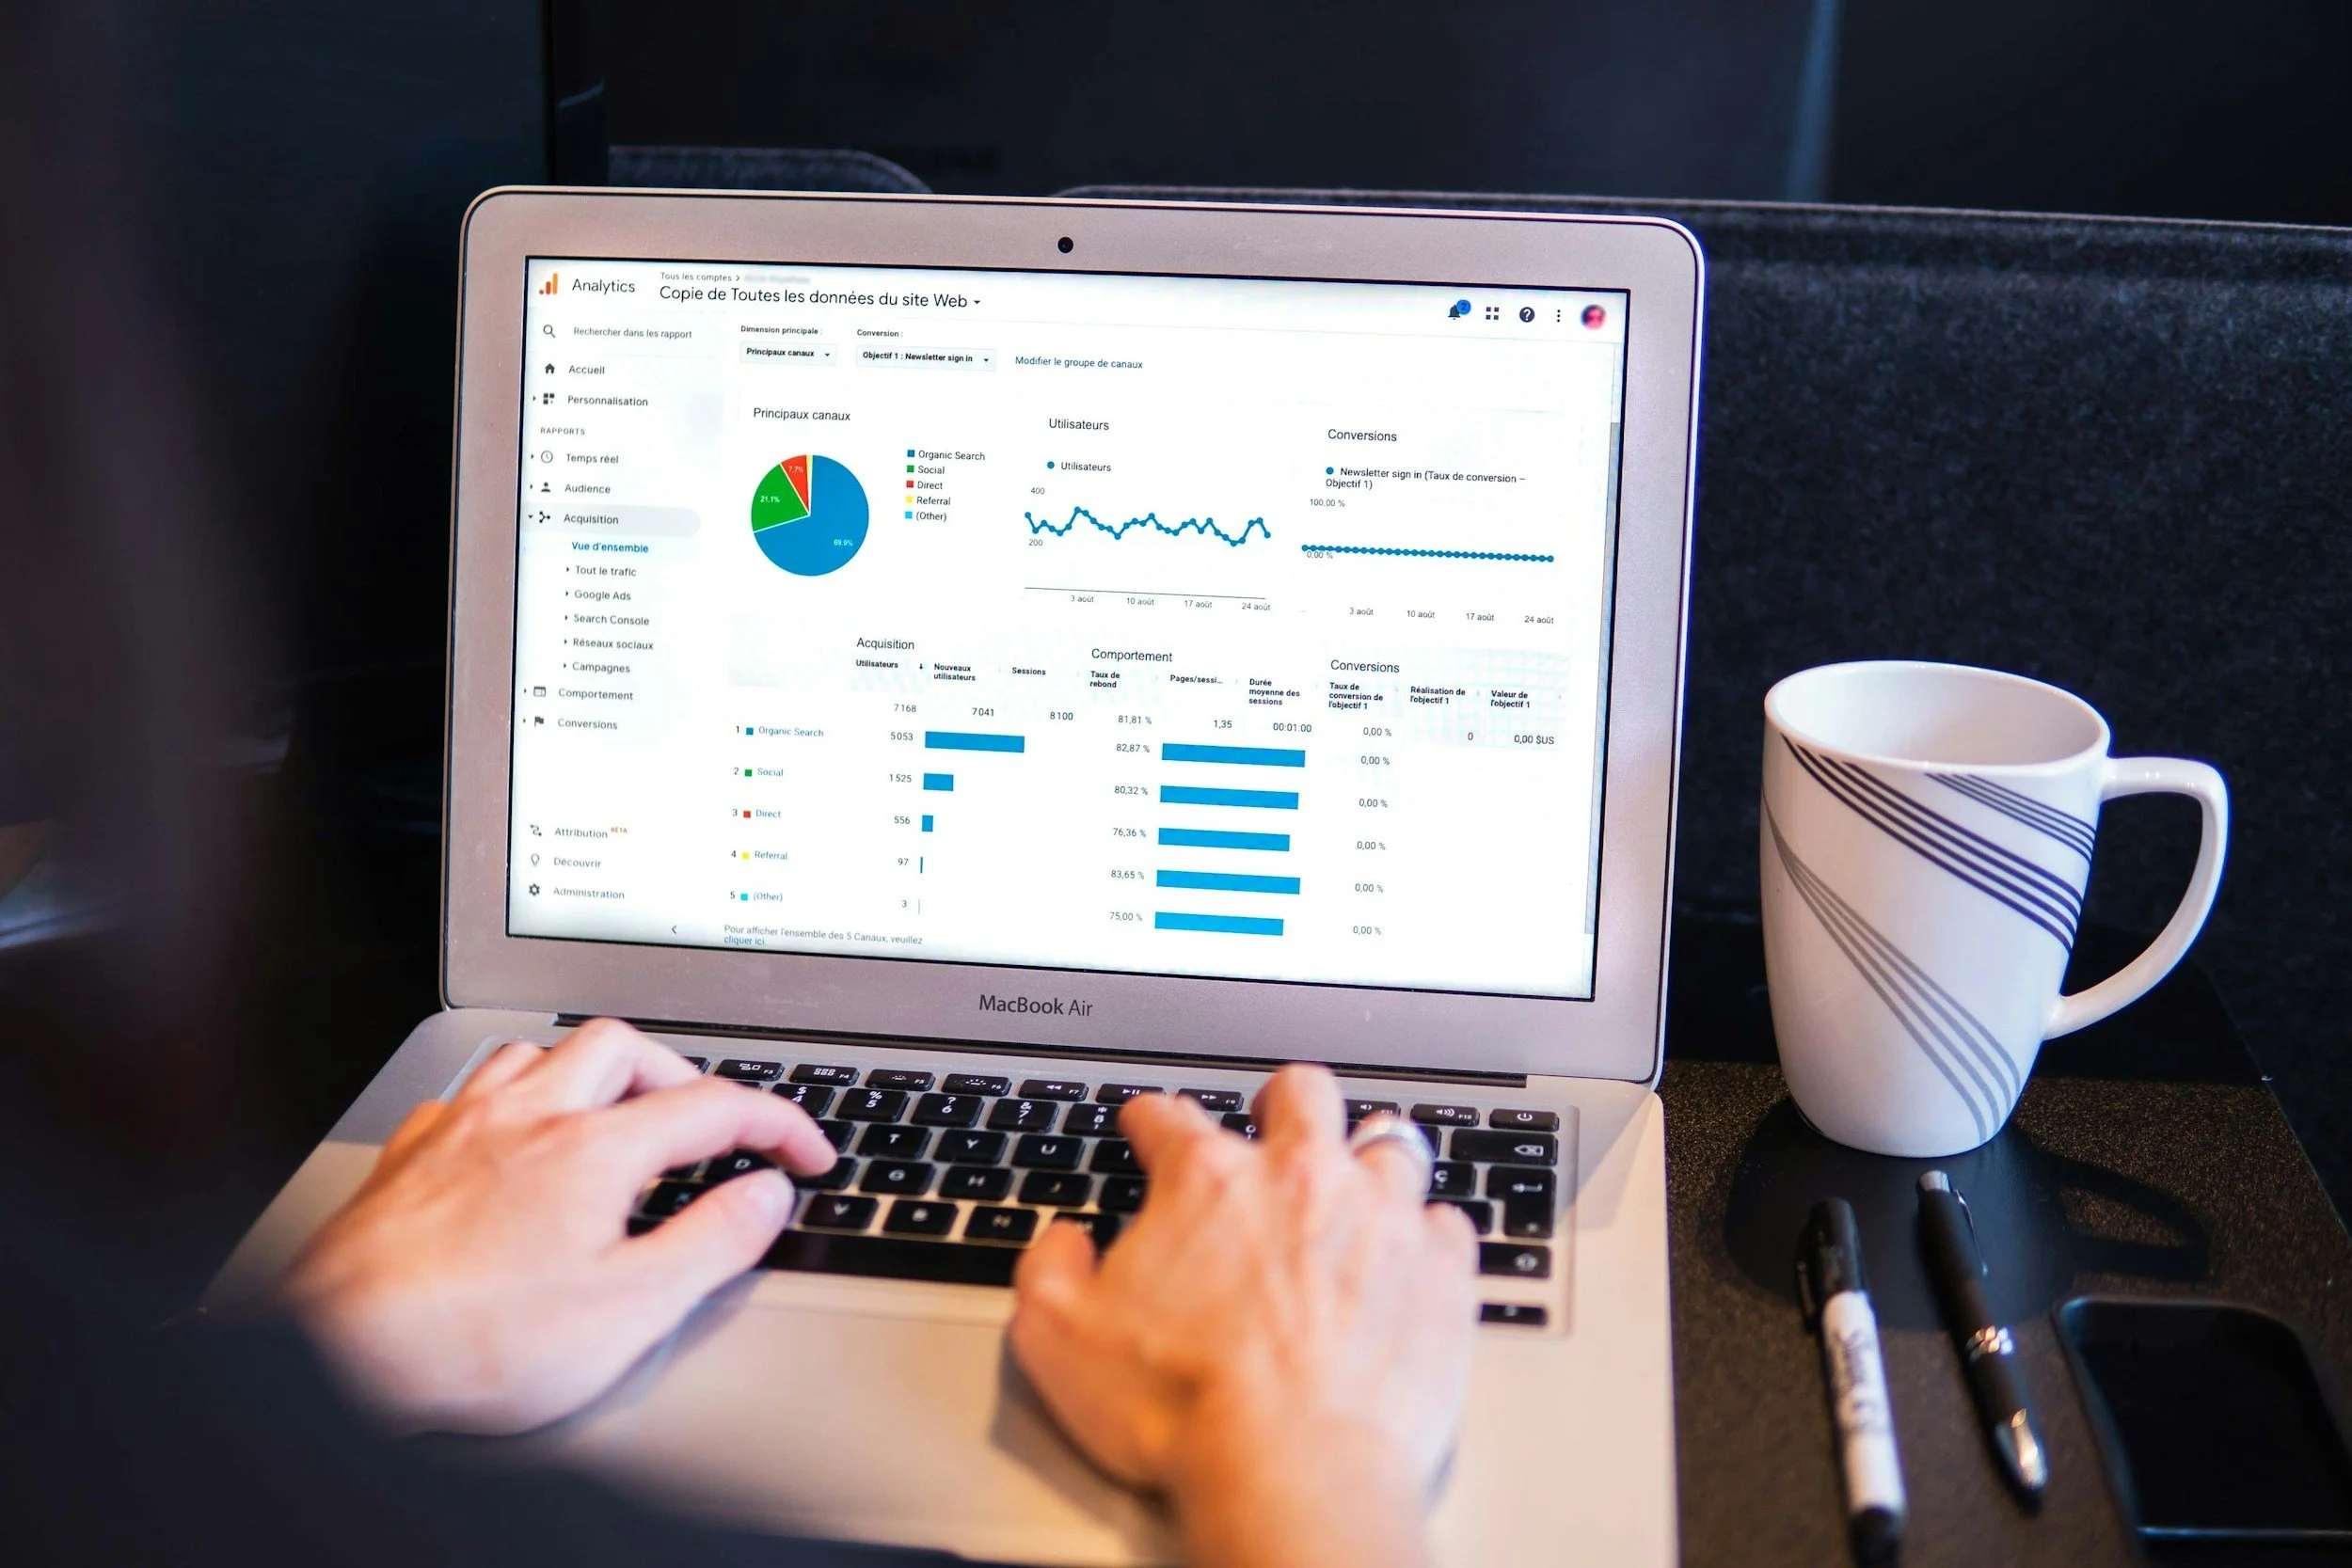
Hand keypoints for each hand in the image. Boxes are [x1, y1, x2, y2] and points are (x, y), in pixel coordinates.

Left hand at [278, 1018, 835, 1433]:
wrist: (337, 1356)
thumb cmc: (468, 1343)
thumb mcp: (628, 1311)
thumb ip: (711, 1242)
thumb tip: (766, 1194)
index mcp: (592, 1150)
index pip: (713, 1107)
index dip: (777, 1125)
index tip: (804, 1153)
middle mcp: (527, 1118)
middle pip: (623, 1047)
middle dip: (680, 1073)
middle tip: (709, 1124)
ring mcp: (461, 1130)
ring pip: (540, 1052)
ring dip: (592, 1071)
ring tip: (616, 1114)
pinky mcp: (410, 1156)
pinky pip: (473, 1091)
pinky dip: (516, 1100)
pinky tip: (514, 1139)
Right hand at [1008, 1066, 1477, 1567]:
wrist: (1292, 1471)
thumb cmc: (1181, 1409)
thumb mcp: (1056, 1337)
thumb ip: (1048, 1268)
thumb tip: (1065, 1242)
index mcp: (1206, 1182)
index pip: (1169, 1116)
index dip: (1149, 1118)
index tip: (1147, 1127)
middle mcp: (1300, 1178)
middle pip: (1300, 1093)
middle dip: (1281, 1102)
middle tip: (1271, 1127)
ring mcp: (1380, 1217)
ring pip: (1387, 1143)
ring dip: (1366, 1161)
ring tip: (1354, 1188)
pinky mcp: (1440, 1271)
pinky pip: (1447, 1222)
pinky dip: (1426, 1235)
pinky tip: (1409, 1258)